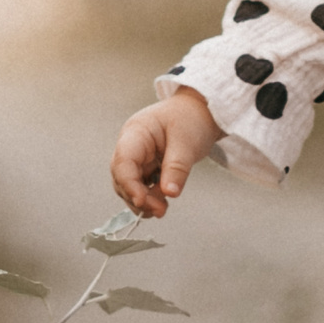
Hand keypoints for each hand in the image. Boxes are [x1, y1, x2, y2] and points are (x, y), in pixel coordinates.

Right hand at [110, 88, 222, 217]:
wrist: (201, 112)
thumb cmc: (192, 118)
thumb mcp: (187, 143)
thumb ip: (177, 168)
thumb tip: (169, 193)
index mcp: (136, 132)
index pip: (123, 162)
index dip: (129, 185)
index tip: (142, 202)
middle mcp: (131, 145)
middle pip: (122, 177)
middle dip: (137, 197)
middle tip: (159, 210)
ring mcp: (138, 156)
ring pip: (129, 185)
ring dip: (143, 200)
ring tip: (162, 209)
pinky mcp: (146, 166)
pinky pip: (141, 185)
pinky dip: (149, 197)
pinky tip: (162, 203)